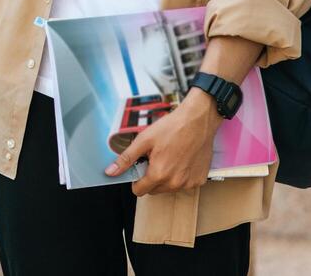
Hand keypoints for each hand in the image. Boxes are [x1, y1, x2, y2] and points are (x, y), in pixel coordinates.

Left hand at [105, 89, 223, 196]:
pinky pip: (184, 184)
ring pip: (169, 188)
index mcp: (159, 174)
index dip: (137, 180)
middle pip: (154, 190)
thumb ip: (127, 158)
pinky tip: (183, 159)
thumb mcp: (144, 140)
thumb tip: (110, 172)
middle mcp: (175, 183)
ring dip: (166, 178)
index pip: (139, 191)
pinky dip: (181, 175)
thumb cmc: (172, 127)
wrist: (198, 120)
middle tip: (156, 158)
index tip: (141, 167)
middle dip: (151, 178)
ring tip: (170, 157)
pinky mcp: (200, 180)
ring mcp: (189, 183)